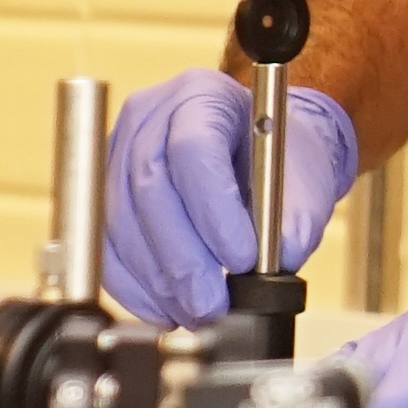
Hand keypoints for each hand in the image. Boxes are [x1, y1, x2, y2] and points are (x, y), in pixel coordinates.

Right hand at [104, 71, 359, 326]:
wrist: (259, 150)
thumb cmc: (278, 155)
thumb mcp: (304, 180)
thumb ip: (295, 219)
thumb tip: (277, 265)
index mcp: (203, 95)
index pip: (195, 149)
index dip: (214, 210)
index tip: (243, 259)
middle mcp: (151, 116)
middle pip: (150, 187)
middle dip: (182, 258)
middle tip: (212, 304)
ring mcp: (118, 151)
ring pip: (121, 221)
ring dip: (158, 280)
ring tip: (196, 312)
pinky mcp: (103, 192)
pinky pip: (105, 245)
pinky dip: (133, 285)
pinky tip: (164, 309)